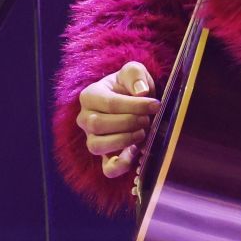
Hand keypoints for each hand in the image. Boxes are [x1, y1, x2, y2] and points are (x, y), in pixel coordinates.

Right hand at [76, 62, 158, 179]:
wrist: (134, 103)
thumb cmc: (131, 86)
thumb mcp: (133, 72)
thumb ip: (135, 74)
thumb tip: (140, 92)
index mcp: (90, 96)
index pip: (109, 104)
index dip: (134, 106)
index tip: (155, 104)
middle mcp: (85, 119)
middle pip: (98, 125)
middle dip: (128, 122)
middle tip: (147, 119)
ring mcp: (93, 140)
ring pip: (96, 146)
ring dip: (123, 140)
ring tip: (142, 133)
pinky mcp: (105, 158)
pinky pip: (107, 169)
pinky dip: (121, 165)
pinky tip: (136, 152)